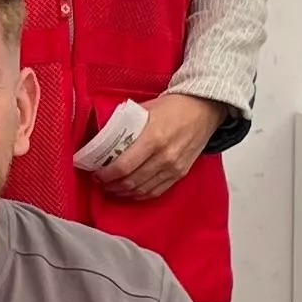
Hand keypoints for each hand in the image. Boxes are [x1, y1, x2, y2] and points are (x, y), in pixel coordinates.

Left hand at [99, 92, 222, 201]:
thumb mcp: (145, 109)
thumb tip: (105, 135)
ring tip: (113, 187)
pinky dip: (141, 194)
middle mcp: (164, 156)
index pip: (124, 165)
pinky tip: (131, 191)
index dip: (106, 174)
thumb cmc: (176, 106)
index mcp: (153, 137)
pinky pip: (157, 191)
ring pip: (142, 190)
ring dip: (124, 191)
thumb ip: (127, 124)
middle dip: (111, 185)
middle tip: (101, 181)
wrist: (204, 109)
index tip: (97, 173)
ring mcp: (174, 167)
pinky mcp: (180, 173)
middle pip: (131, 181)